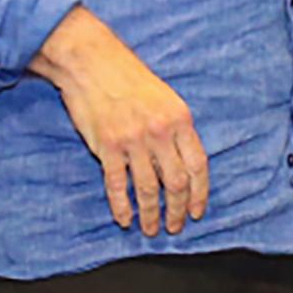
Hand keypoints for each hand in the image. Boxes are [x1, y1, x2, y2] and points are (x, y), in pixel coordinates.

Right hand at [30, 8, 208, 234]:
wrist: (93, 62)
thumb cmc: (130, 78)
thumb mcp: (166, 97)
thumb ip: (177, 129)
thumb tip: (185, 162)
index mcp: (180, 119)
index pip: (198, 165)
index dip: (200, 194)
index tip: (197, 212)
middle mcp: (159, 132)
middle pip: (176, 183)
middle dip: (176, 211)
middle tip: (174, 227)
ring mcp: (132, 141)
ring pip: (147, 190)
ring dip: (150, 215)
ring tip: (151, 229)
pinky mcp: (106, 147)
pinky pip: (117, 185)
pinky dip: (122, 207)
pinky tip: (125, 219)